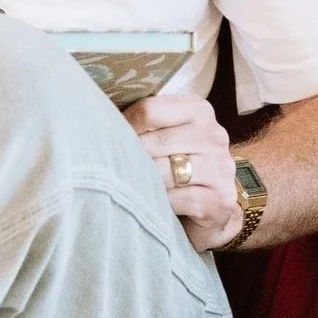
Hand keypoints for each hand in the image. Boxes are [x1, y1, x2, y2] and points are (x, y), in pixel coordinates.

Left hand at [126, 91, 241, 252]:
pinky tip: (154, 205)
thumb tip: (97, 117)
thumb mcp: (165, 135)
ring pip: (164, 172)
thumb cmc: (178, 165)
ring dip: (142, 182)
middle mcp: (213, 135)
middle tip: (114, 168)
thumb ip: (143, 124)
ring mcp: (220, 168)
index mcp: (198, 110)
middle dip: (131, 157)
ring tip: (132, 186)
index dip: (124, 125)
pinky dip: (160, 204)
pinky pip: (177, 199)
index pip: (150, 110)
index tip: (110, 138)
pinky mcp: (220, 200)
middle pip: (154, 142)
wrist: (212, 208)